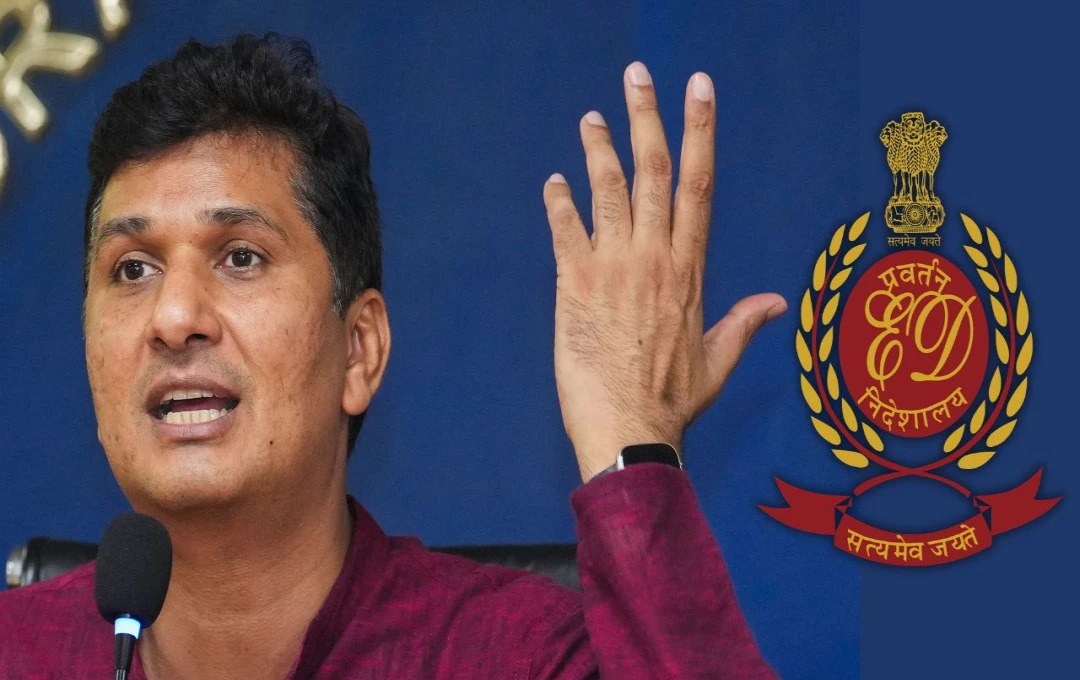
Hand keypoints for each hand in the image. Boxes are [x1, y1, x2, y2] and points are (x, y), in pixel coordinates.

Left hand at [542, 62, 786, 482]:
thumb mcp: (718, 361)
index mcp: (690, 269)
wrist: (628, 431)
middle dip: (647, 118)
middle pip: (653, 172)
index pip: (699, 185)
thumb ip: (745, 323)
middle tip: (638, 75)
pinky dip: (558, 203)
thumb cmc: (673, 401)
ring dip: (598, 149)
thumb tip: (779, 302)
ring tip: (592, 118)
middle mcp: (654, 258)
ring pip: (607, 192)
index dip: (700, 132)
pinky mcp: (573, 285)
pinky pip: (565, 231)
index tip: (700, 91)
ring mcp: (613, 269)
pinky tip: (553, 182)